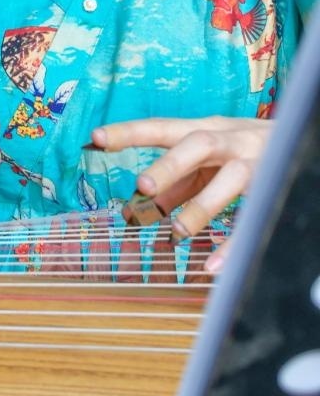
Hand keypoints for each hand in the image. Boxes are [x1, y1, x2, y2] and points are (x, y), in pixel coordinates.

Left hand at [89, 115, 271, 272]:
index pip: (163, 127)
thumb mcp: (208, 158)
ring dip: (202, 207)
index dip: (130, 132)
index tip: (95, 138)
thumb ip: (176, 180)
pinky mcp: (274, 189)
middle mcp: (231, 140)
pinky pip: (256, 218)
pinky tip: (212, 269)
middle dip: (170, 165)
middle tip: (142, 188)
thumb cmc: (242, 151)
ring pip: (231, 180)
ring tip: (178, 233)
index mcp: (208, 129)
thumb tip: (137, 207)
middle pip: (199, 144)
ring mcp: (256, 164)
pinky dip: (234, 245)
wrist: (302, 140)